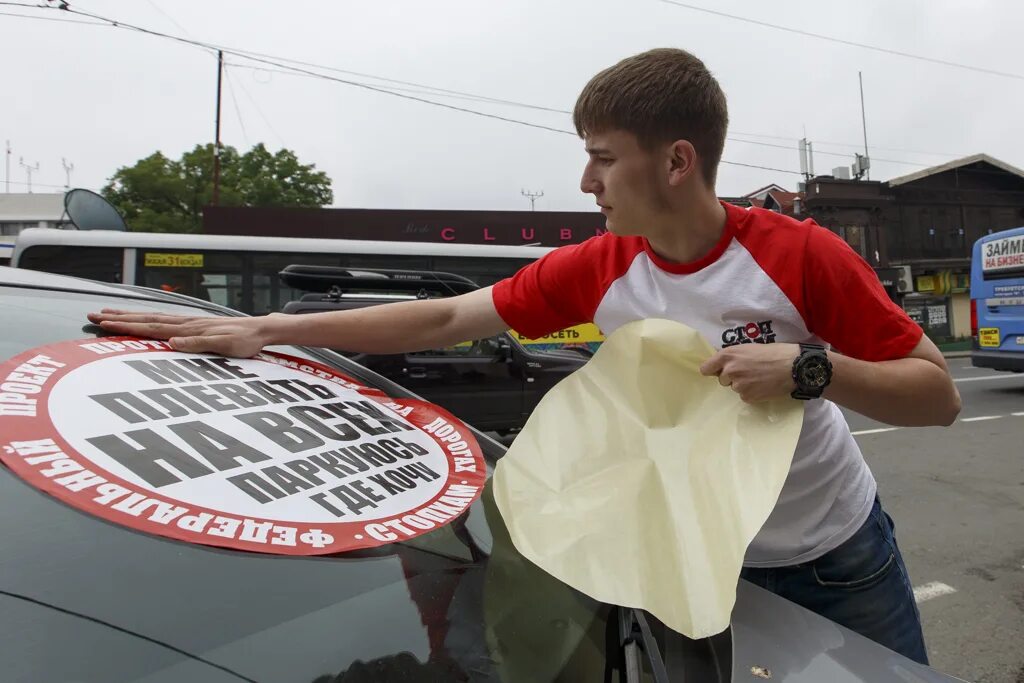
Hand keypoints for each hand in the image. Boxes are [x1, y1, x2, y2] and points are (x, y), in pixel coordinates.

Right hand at [86, 309, 278, 357]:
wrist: (261, 329)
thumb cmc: (246, 341)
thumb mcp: (225, 346)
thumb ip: (198, 344)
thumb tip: (171, 343)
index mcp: (190, 329)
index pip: (152, 327)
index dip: (127, 326)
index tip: (104, 323)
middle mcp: (187, 323)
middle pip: (147, 320)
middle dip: (119, 319)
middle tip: (93, 316)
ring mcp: (190, 322)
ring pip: (153, 318)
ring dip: (130, 316)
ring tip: (108, 314)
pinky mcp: (195, 325)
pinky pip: (166, 320)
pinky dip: (148, 319)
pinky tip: (141, 319)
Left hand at [699, 343, 799, 402]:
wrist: (793, 366)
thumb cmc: (773, 353)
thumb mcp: (748, 348)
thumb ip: (733, 356)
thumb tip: (721, 365)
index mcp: (728, 355)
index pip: (706, 368)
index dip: (712, 370)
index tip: (717, 371)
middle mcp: (729, 370)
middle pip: (721, 379)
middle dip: (732, 377)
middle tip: (749, 371)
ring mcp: (738, 385)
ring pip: (734, 388)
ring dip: (743, 385)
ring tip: (759, 378)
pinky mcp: (747, 397)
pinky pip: (744, 396)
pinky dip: (752, 393)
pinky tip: (763, 386)